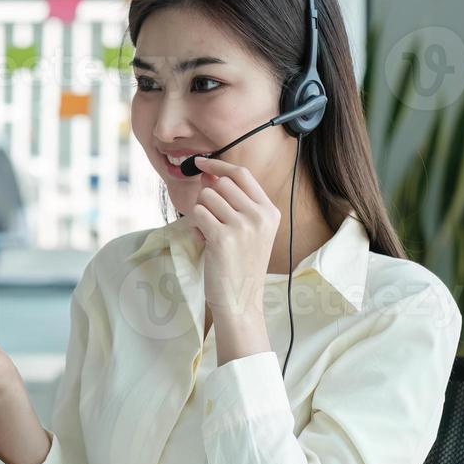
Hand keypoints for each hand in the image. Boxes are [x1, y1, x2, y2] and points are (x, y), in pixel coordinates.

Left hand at [184, 159, 280, 320]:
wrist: (240, 300)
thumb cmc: (240, 265)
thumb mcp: (249, 232)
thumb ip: (234, 204)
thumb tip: (208, 175)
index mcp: (269, 212)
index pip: (241, 175)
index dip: (218, 165)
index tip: (200, 163)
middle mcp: (259, 216)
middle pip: (220, 184)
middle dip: (206, 197)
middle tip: (208, 218)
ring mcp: (243, 226)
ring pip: (206, 197)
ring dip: (200, 212)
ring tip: (209, 233)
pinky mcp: (223, 238)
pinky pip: (197, 214)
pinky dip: (194, 226)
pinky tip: (204, 241)